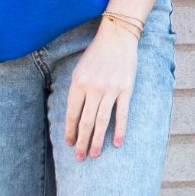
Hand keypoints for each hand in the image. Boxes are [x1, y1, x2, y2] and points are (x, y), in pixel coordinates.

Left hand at [64, 20, 138, 159]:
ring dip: (97, 140)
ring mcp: (110, 88)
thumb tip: (74, 116)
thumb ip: (77, 91)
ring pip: (102, 120)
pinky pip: (121, 113)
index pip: (72, 113)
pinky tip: (116, 143)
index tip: (68, 143)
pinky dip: (119, 130)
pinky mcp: (126, 88)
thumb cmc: (96, 53)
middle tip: (79, 158)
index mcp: (78, 83)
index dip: (70, 131)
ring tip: (94, 154)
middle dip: (81, 141)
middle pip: (86, 121)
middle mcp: (93, 87)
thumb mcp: (80, 69)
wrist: (118, 36)